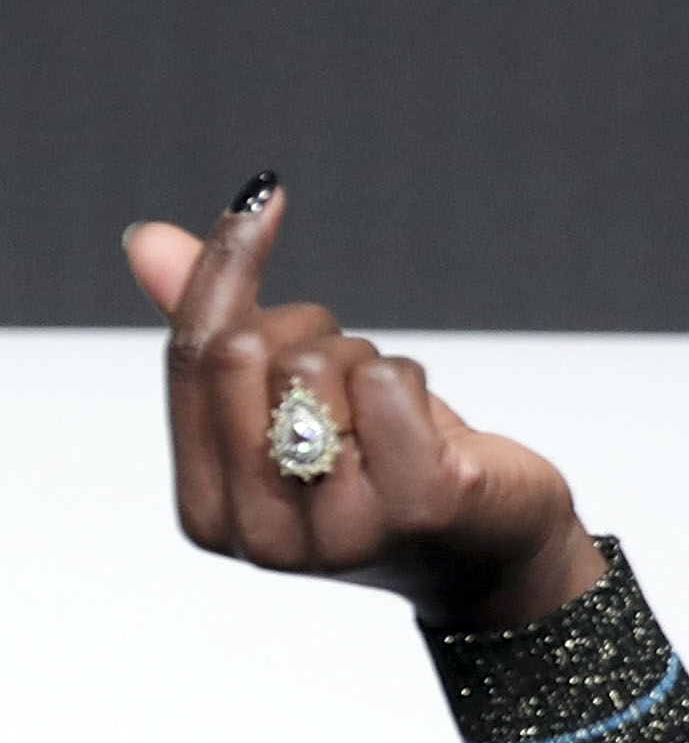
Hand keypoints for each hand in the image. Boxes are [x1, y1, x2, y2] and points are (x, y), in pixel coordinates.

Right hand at [127, 176, 606, 632]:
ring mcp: (338, 530)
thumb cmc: (381, 463)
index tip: (262, 197)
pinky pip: (391, 382)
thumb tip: (144, 238)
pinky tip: (431, 433)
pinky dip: (413, 379)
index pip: (191, 357)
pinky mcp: (420, 506)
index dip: (227, 264)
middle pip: (249, 350)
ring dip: (368, 361)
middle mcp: (260, 535)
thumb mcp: (288, 402)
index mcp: (207, 510)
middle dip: (309, 328)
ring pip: (324, 363)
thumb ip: (217, 329)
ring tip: (392, 420)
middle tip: (350, 367)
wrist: (490, 545)